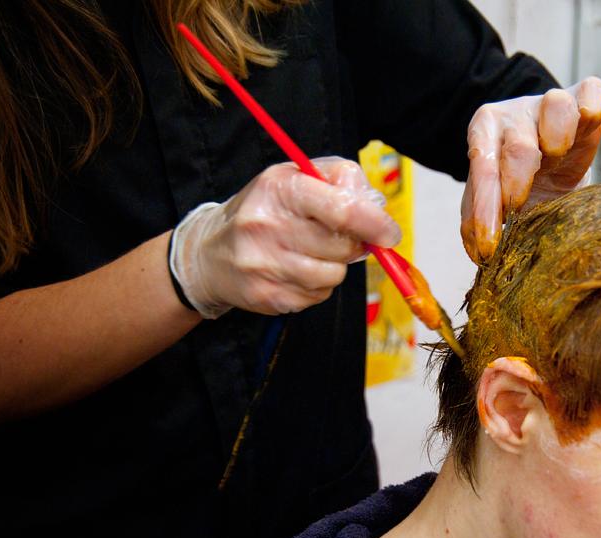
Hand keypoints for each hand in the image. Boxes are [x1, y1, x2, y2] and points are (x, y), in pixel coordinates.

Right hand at [169, 157, 399, 317]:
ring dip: (334, 267)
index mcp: (281, 188)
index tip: (389, 234)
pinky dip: (316, 286)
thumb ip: (342, 180)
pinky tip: (296, 271)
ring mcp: (265, 264)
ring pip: (334, 275)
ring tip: (312, 254)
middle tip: (339, 238)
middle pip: (343, 246)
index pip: (343, 209)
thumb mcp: (297, 177)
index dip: (376, 224)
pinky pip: (317, 297)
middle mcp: (268, 226)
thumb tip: (376, 208)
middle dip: (353, 245)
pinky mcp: (267, 296)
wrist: (211, 252)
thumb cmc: (266, 210)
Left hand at [460, 76, 600, 262]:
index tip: (490, 244)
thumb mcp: (496, 200)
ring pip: (555, 108)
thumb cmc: (521, 182)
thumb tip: (480, 252)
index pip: (483, 168)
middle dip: (517, 184)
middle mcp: (516, 114)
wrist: (553, 162)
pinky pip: (592, 91)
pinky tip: (588, 124)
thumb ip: (481, 219)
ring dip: (556, 141)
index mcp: (485, 132)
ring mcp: (551, 102)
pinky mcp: (584, 98)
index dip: (486, 208)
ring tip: (555, 160)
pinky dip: (592, 106)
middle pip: (518, 147)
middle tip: (520, 210)